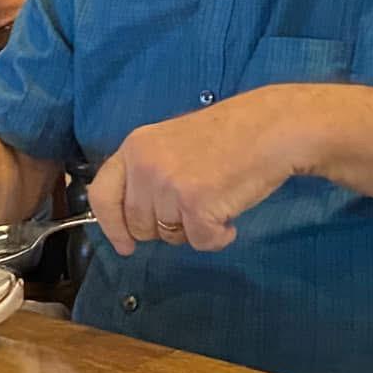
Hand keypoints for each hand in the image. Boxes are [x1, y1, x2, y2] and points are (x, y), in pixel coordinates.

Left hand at [88, 86, 314, 254]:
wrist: (269, 127)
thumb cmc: (228, 136)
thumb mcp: (170, 143)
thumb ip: (147, 174)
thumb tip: (132, 222)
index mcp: (135, 147)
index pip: (102, 195)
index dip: (111, 226)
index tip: (124, 245)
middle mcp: (145, 166)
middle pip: (139, 225)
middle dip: (165, 228)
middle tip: (194, 206)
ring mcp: (169, 186)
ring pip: (169, 237)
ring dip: (194, 229)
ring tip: (215, 199)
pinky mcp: (196, 205)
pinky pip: (200, 242)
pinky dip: (219, 236)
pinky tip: (230, 213)